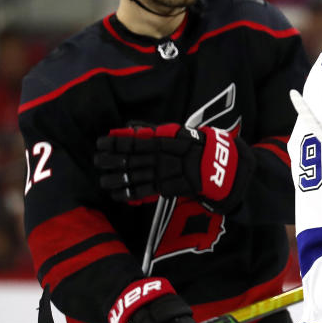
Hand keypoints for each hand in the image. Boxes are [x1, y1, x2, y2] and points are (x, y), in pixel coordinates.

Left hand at [95, 123, 249, 211]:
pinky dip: (133, 194)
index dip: (118, 142)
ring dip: (118, 179)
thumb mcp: (181, 133)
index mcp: (168, 140)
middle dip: (113, 160)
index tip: (101, 142)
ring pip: (139, 176)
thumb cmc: (201, 147)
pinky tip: (119, 195)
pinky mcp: (174, 188)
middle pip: (135, 158)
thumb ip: (157, 130)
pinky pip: (149, 192)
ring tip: (102, 180)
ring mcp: (170, 173)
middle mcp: (167, 157)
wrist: (226, 168)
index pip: (137, 140)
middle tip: (96, 160)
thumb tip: (131, 127)